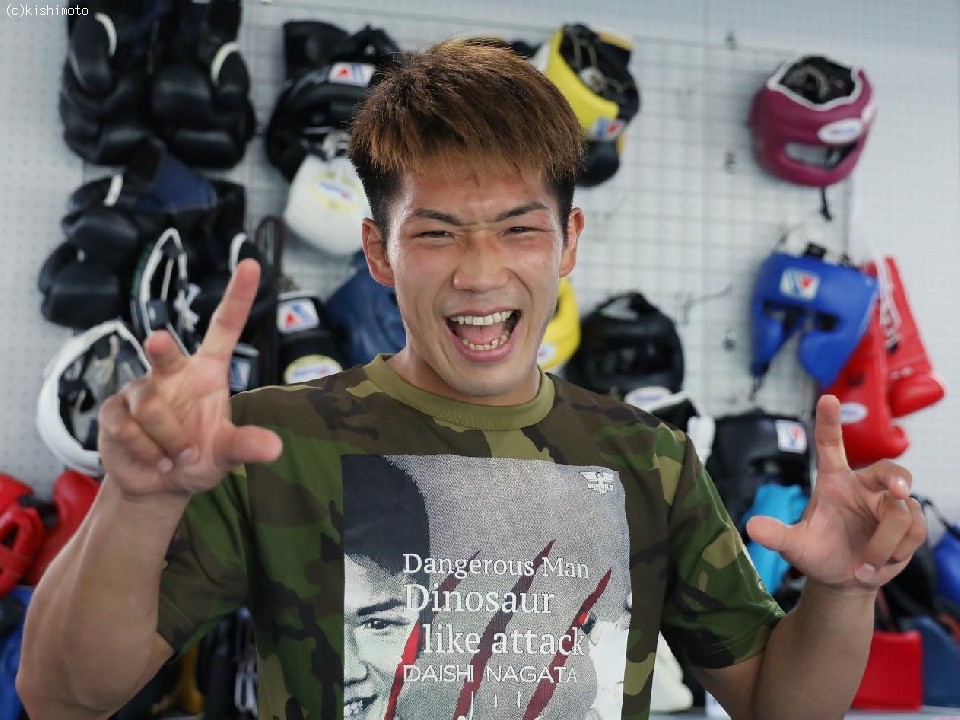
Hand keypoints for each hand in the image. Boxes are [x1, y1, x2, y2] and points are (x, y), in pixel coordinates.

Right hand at [98, 259, 282, 498]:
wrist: (158, 485)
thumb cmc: (198, 457)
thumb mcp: (226, 454)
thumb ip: (245, 446)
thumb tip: (275, 447)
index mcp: (207, 372)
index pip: (223, 327)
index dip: (238, 297)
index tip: (250, 264)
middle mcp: (173, 373)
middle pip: (165, 352)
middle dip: (160, 347)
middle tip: (158, 341)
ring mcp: (140, 390)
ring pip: (150, 408)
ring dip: (168, 439)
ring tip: (178, 456)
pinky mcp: (114, 412)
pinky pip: (127, 427)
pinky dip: (146, 451)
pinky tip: (156, 460)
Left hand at [745, 394, 926, 590]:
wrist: (843, 580)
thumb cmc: (819, 553)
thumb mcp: (795, 546)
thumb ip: (777, 535)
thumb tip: (752, 527)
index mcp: (833, 481)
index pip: (830, 445)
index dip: (829, 422)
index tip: (827, 398)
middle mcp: (863, 488)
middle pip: (889, 468)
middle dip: (897, 477)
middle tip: (897, 490)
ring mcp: (888, 506)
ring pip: (901, 511)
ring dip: (884, 543)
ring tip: (864, 564)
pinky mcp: (909, 526)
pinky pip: (914, 530)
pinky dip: (896, 551)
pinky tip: (878, 565)